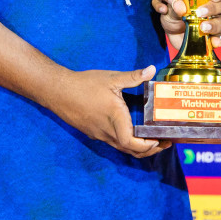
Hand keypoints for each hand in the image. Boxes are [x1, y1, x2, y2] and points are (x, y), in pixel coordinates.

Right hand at [49, 65, 169, 158]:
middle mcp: (107, 132)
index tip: (158, 140)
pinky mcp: (93, 132)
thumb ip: (133, 77)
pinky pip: (112, 142)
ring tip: (150, 139)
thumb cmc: (84, 85)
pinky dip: (125, 141)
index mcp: (115, 119)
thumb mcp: (111, 78)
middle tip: (163, 143)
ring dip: (137, 147)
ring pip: (121, 147)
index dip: (147, 147)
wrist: (58, 91)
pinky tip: (130, 129)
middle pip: (130, 150)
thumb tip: (152, 69)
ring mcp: (99, 134)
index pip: (132, 143)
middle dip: (149, 150)